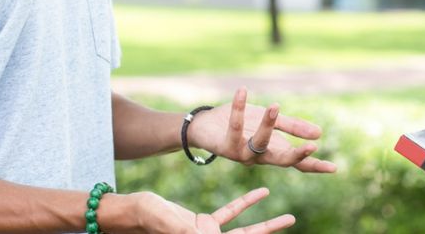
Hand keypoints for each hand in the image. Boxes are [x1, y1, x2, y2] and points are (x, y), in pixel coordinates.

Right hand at [107, 187, 294, 232]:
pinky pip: (229, 214)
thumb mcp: (171, 223)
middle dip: (271, 233)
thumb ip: (187, 229)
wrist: (132, 213)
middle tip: (292, 222)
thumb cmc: (147, 218)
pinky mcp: (201, 224)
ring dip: (267, 223)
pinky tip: (262, 194)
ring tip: (289, 218)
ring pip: (244, 230)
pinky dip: (246, 204)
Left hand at [188, 87, 336, 173]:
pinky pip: (234, 126)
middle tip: (312, 146)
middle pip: (282, 161)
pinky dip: (238, 107)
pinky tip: (242, 91)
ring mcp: (242, 154)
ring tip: (275, 106)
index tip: (334, 168)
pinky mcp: (225, 146)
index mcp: (273, 151)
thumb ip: (293, 127)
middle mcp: (259, 157)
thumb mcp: (271, 122)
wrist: (207, 125)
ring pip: (259, 143)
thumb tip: (319, 133)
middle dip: (296, 155)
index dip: (315, 165)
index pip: (297, 163)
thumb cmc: (242, 124)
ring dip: (267, 125)